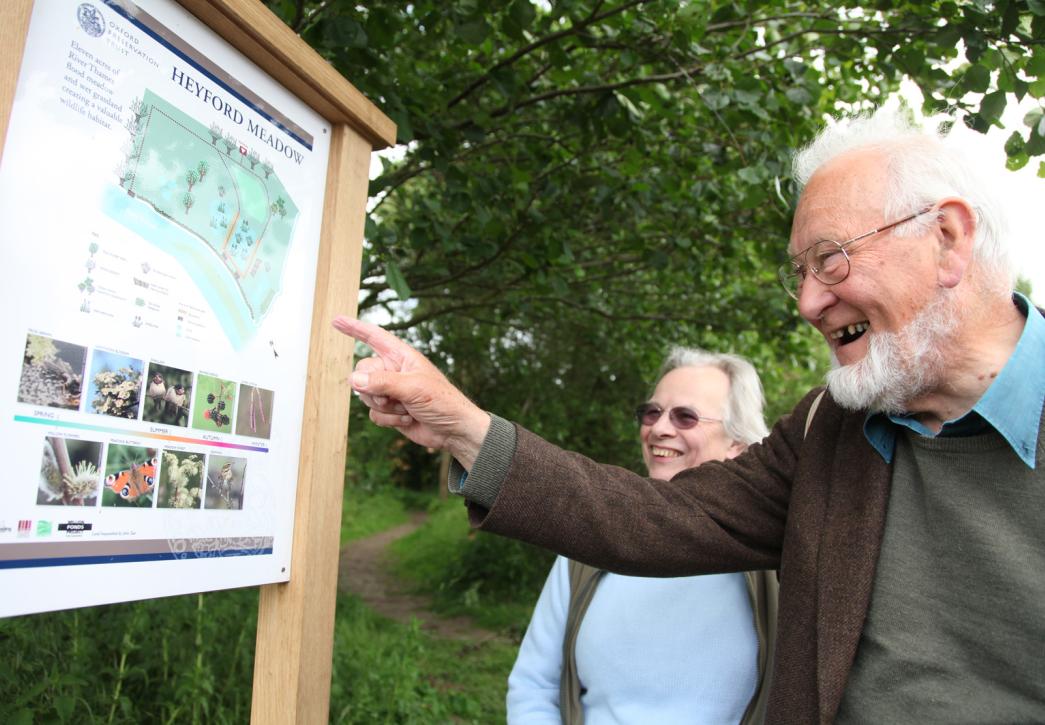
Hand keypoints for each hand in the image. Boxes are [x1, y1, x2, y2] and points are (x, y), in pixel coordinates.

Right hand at [332, 317, 490, 469]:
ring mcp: (391, 391)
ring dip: (385, 407)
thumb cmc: (442, 401)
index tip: (336, 320)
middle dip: (374, 388)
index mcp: (402, 357)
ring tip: (407, 408)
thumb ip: (382, 382)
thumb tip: (354, 380)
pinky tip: (408, 419)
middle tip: (393, 397)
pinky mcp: (390, 411)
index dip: (354, 328)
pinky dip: (388, 420)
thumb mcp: (413, 387)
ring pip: (365, 395)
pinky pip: (373, 413)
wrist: (453, 430)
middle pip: (363, 371)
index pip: (374, 337)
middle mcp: (394, 371)